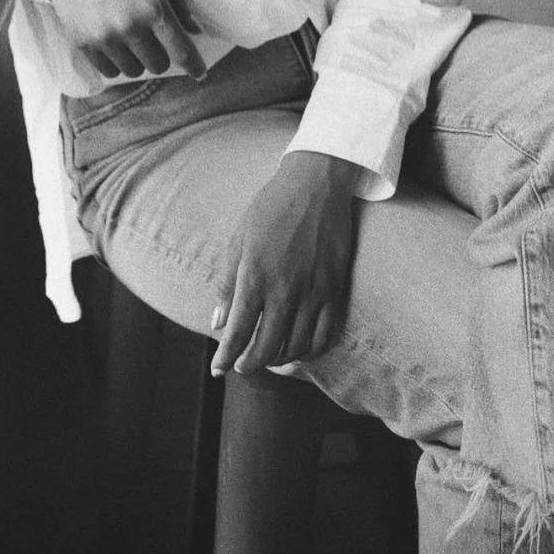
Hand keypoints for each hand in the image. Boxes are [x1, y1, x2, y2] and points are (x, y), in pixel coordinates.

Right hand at [28, 0, 206, 81]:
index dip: (194, 66)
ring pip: (134, 71)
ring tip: (129, 36)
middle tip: (153, 37)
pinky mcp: (83, 44)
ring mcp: (104, 38)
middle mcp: (129, 27)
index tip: (199, 74)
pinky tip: (112, 42)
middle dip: (161, 54)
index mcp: (151, 6)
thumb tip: (193, 28)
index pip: (181, 50)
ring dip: (137, 59)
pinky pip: (108, 71)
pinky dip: (116, 62)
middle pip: (158, 65)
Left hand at [211, 151, 360, 376]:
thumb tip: (218, 322)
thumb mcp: (238, 239)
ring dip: (279, 361)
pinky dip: (310, 351)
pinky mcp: (335, 290)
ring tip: (267, 358)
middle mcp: (284, 290)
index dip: (226, 356)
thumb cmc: (270, 208)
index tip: (219, 368)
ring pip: (296, 347)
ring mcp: (313, 292)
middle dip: (250, 365)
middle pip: (266, 348)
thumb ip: (227, 283)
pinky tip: (298, 350)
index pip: (238, 332)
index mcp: (255, 276)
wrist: (315, 185)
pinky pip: (325, 336)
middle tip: (242, 366)